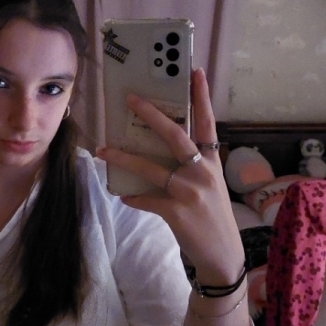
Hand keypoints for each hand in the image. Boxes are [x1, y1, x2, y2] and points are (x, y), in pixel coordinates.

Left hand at [97, 68, 243, 283]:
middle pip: (175, 135)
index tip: (194, 70)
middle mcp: (202, 171)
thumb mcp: (211, 185)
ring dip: (123, 157)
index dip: (201, 96)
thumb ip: (193, 166)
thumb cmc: (213, 216)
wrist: (223, 255)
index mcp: (212, 161)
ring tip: (103, 150)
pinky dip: (133, 197)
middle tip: (130, 98)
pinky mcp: (176, 211)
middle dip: (151, 114)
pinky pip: (146, 199)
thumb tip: (162, 150)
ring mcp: (189, 191)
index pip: (207, 122)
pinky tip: (123, 195)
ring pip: (150, 167)